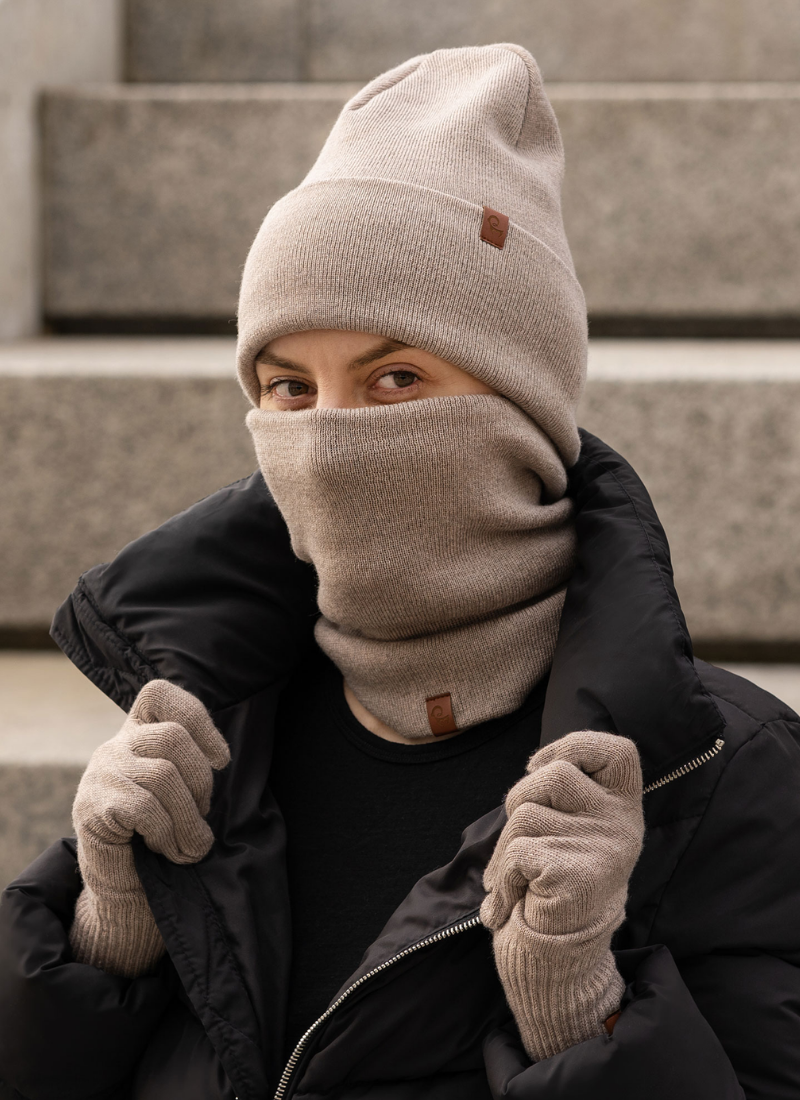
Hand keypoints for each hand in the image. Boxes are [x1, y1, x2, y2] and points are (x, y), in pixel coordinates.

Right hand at [70, 680, 228, 976]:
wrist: (125, 889)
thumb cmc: (163, 836)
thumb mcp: (181, 793)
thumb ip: (191, 766)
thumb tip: (223, 758)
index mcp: (139, 735)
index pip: (159, 694)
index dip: (198, 717)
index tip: (221, 760)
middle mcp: (116, 746)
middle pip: (174, 736)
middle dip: (201, 782)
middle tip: (203, 816)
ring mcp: (101, 774)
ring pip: (164, 776)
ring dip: (189, 819)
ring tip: (191, 846)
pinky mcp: (93, 806)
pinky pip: (145, 808)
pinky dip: (166, 834)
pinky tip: (166, 850)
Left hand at [481, 730, 643, 1060]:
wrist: (565, 950)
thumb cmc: (562, 873)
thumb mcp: (577, 826)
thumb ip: (568, 792)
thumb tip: (536, 762)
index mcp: (624, 805)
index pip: (615, 750)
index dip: (574, 745)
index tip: (541, 764)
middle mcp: (621, 825)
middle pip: (552, 775)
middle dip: (518, 798)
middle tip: (517, 836)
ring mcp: (601, 851)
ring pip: (525, 814)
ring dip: (503, 846)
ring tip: (513, 875)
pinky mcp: (574, 879)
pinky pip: (516, 854)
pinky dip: (502, 878)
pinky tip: (508, 902)